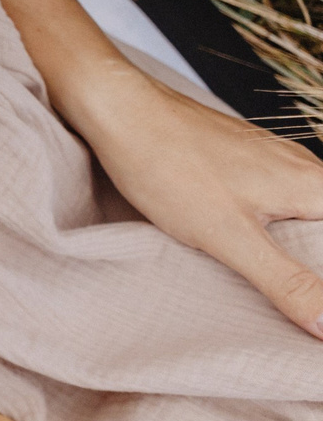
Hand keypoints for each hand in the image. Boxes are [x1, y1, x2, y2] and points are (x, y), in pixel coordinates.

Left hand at [69, 62, 322, 338]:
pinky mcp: (242, 161)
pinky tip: (244, 249)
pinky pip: (273, 203)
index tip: (312, 309)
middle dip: (311, 271)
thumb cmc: (169, 167)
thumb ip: (285, 282)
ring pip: (300, 219)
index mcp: (315, 186)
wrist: (118, 108)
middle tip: (298, 311)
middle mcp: (304, 169)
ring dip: (291, 254)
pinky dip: (267, 231)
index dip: (321, 281)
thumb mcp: (229, 237)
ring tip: (275, 290)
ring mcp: (272, 162)